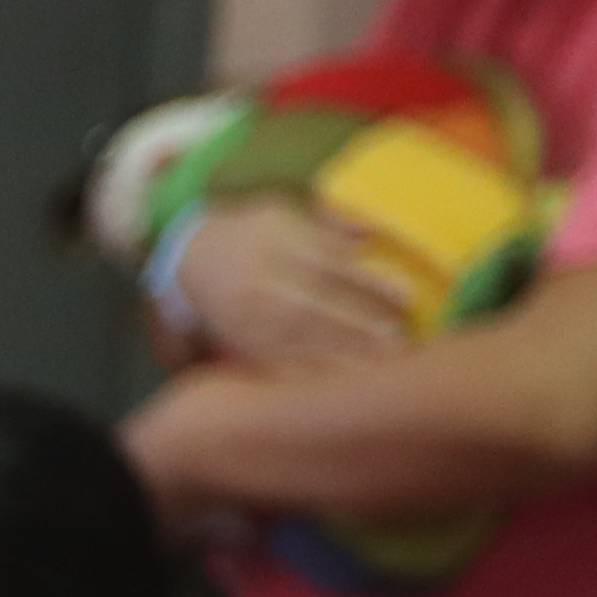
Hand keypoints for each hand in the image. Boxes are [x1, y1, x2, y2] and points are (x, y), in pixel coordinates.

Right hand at [167, 194, 410, 373]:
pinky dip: (308, 376)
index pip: (332, 263)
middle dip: (361, 326)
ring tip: (381, 369)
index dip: (370, 282)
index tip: (407, 296)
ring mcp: (251, 315)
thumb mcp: (283, 210)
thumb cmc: (251, 232)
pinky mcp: (243, 341)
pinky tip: (338, 386)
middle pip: (318, 306)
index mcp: (279, 242)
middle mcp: (264, 280)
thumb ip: (331, 220)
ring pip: (301, 339)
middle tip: (401, 342)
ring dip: (343, 357)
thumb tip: (376, 231)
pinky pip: (277, 362)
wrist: (189, 258)